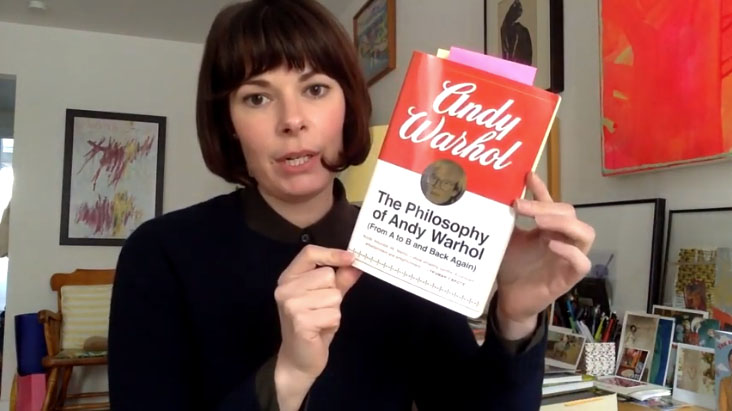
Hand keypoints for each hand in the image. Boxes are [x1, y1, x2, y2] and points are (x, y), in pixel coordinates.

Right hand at [273, 245, 361, 410]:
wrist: (298, 358)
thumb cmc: (312, 325)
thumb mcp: (326, 298)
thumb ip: (340, 280)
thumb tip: (356, 264)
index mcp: (289, 277)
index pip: (309, 253)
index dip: (332, 253)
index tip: (351, 258)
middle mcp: (286, 288)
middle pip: (327, 275)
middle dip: (333, 293)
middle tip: (321, 309)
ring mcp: (291, 304)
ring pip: (333, 295)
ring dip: (333, 310)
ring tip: (320, 320)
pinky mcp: (300, 321)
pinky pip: (333, 314)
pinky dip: (333, 323)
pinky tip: (320, 330)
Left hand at [496, 173, 594, 339]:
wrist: (509, 299)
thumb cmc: (511, 268)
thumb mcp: (506, 240)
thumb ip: (505, 222)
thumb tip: (492, 197)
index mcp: (548, 228)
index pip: (551, 203)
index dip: (541, 189)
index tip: (527, 175)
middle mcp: (562, 239)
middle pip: (569, 213)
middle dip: (546, 207)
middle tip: (520, 206)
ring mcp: (568, 258)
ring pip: (585, 234)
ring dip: (564, 223)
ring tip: (539, 222)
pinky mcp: (569, 278)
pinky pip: (582, 263)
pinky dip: (570, 251)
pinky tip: (552, 244)